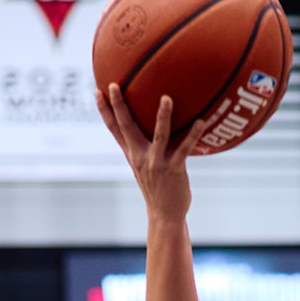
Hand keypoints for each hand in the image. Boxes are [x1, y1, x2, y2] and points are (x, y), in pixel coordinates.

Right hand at [96, 87, 199, 221]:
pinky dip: (193, 135)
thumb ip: (147, 146)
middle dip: (119, 106)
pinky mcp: (173, 169)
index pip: (114, 129)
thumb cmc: (159, 187)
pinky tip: (201, 121)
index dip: (104, 110)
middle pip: (126, 127)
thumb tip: (155, 124)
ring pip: (159, 135)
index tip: (98, 91)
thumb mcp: (146, 165)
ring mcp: (156, 163)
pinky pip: (184, 149)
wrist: (165, 215)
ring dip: (163, 117)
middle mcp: (140, 156)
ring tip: (166, 98)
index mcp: (132, 154)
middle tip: (114, 85)